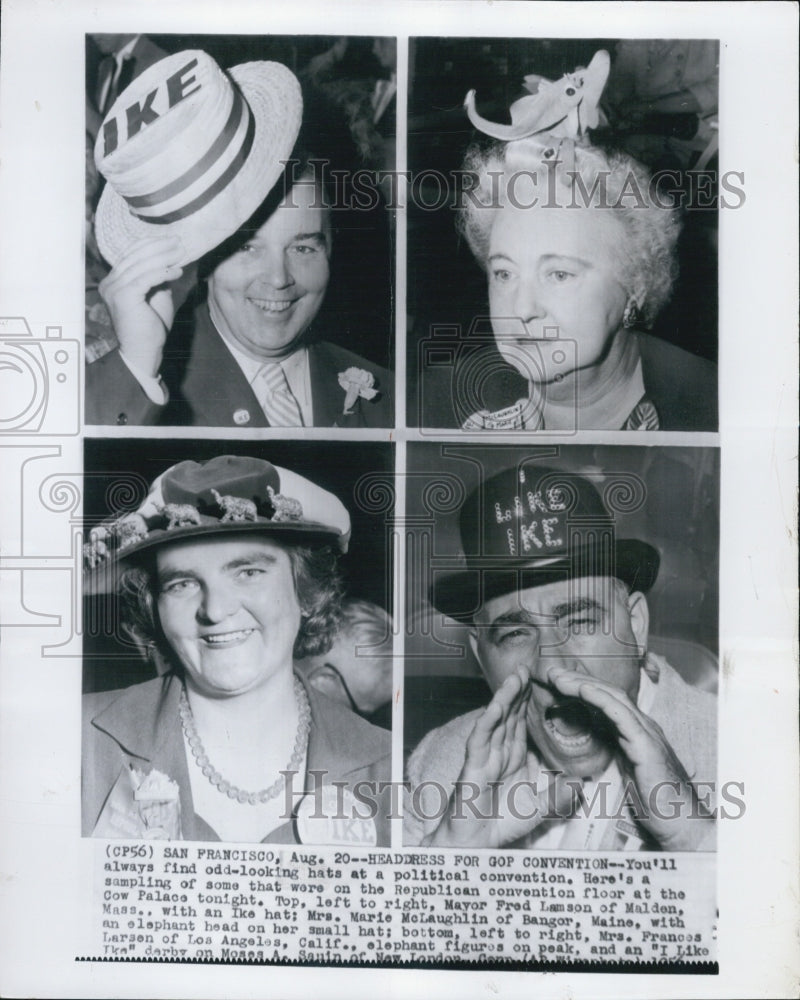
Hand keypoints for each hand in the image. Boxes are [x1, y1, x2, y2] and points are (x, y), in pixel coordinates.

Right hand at [98, 236, 184, 377]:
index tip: (171, 241)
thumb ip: (158, 279)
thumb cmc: (151, 329)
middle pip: (135, 256)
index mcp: (113, 282)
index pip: (130, 255)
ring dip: (164, 257)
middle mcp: (109, 284)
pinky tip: (177, 272)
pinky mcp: (124, 297)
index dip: (151, 244)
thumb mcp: (156, 297)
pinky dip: (163, 272)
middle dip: (159, 247)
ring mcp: (114, 289)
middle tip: (179, 242)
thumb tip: (170, 261)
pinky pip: (146, 278)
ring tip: (181, 254)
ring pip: (141, 265)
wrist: (143, 353)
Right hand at [422, 667, 571, 847]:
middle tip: (528, 666)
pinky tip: (496, 706)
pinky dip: (488, 721)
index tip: (542, 682)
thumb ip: (558, 796)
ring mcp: (485, 756)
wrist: (477, 845)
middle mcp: (499, 752)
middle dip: (519, 691)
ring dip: (505, 697)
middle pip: (510, 715)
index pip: (523, 724)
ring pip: (496, 720)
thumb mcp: (539, 809)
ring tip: (516, 676)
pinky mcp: (473, 765)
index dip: (531, 703)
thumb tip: (581, 783)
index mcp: (514, 758)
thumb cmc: (501, 824)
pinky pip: (481, 739)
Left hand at [547, 665, 712, 850]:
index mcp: (635, 731)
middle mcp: (642, 726)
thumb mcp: (628, 771)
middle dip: (577, 680)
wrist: (683, 823)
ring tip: (558, 676)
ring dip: (583, 684)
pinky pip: (621, 715)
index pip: (606, 700)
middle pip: (607, 693)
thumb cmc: (657, 802)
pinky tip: (584, 690)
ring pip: (612, 697)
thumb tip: (594, 743)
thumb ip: (615, 752)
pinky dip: (601, 699)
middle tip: (550, 671)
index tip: (555, 682)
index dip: (581, 688)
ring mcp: (646, 733)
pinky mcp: (646, 745)